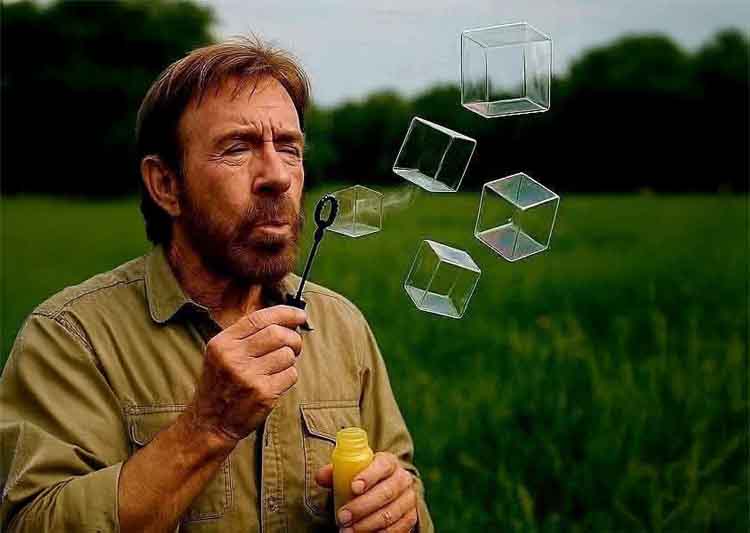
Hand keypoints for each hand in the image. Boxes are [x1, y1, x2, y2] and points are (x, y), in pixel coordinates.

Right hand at [186, 305, 306, 442]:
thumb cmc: (221, 385)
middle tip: (294, 346)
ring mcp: (248, 376)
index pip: (259, 318)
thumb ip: (246, 335)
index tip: (300, 315)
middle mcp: (233, 357)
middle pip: (277, 334)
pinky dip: (289, 376)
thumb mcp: (221, 354)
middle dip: (293, 338)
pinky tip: (276, 382)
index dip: (285, 313)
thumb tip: (285, 319)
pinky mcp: (263, 393)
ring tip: (278, 368)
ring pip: (287, 354)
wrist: (210, 423)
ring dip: (290, 360)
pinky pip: (291, 374)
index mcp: (222, 343)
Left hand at [315, 452, 417, 531]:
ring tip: (346, 530)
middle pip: (386, 493)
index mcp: (388, 462)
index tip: (353, 487)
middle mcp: (402, 479)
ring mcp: (408, 499)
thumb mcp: (350, 473)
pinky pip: (397, 529)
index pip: (382, 465)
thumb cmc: (363, 480)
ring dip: (366, 525)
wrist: (385, 491)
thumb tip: (320, 477)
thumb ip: (335, 473)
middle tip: (342, 517)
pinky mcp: (410, 518)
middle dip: (361, 507)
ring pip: (390, 514)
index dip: (369, 476)